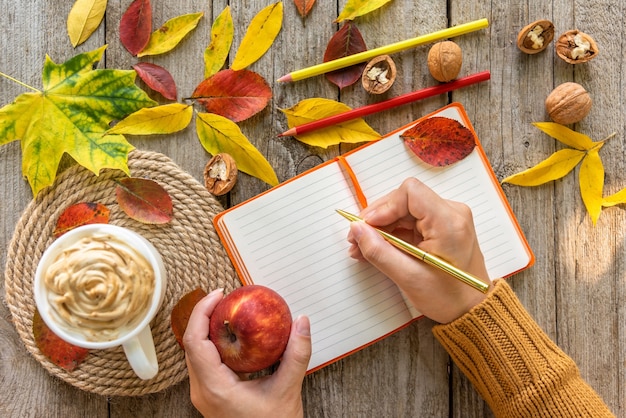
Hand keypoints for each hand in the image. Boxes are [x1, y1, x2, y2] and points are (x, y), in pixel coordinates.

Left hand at [183, 289, 311, 417]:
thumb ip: (296, 355)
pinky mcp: (210, 396)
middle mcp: (202, 391)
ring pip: (195, 354)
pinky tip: (232, 337)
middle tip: (225, 298)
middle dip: (204, 316)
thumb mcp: (287, 390)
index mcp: (214, 388)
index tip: (219, 295)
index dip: (202, 312)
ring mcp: (203, 395)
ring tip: (227, 312)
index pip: (194, 342)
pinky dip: (213, 344)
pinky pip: (203, 363)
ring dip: (206, 330)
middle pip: (191, 344)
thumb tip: (302, 322)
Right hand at [347, 178, 490, 322]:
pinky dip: (392, 233)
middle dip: (377, 219)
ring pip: (404, 210)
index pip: (410, 192)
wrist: (472, 309)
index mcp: (448, 222)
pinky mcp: (441, 226)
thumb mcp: (408, 277)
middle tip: (356, 239)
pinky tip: (377, 248)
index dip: (384, 207)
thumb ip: (379, 251)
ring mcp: (447, 218)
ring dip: (381, 227)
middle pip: (404, 200)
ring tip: (361, 248)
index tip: (367, 226)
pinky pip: (410, 221)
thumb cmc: (448, 297)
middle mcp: (451, 213)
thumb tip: (356, 229)